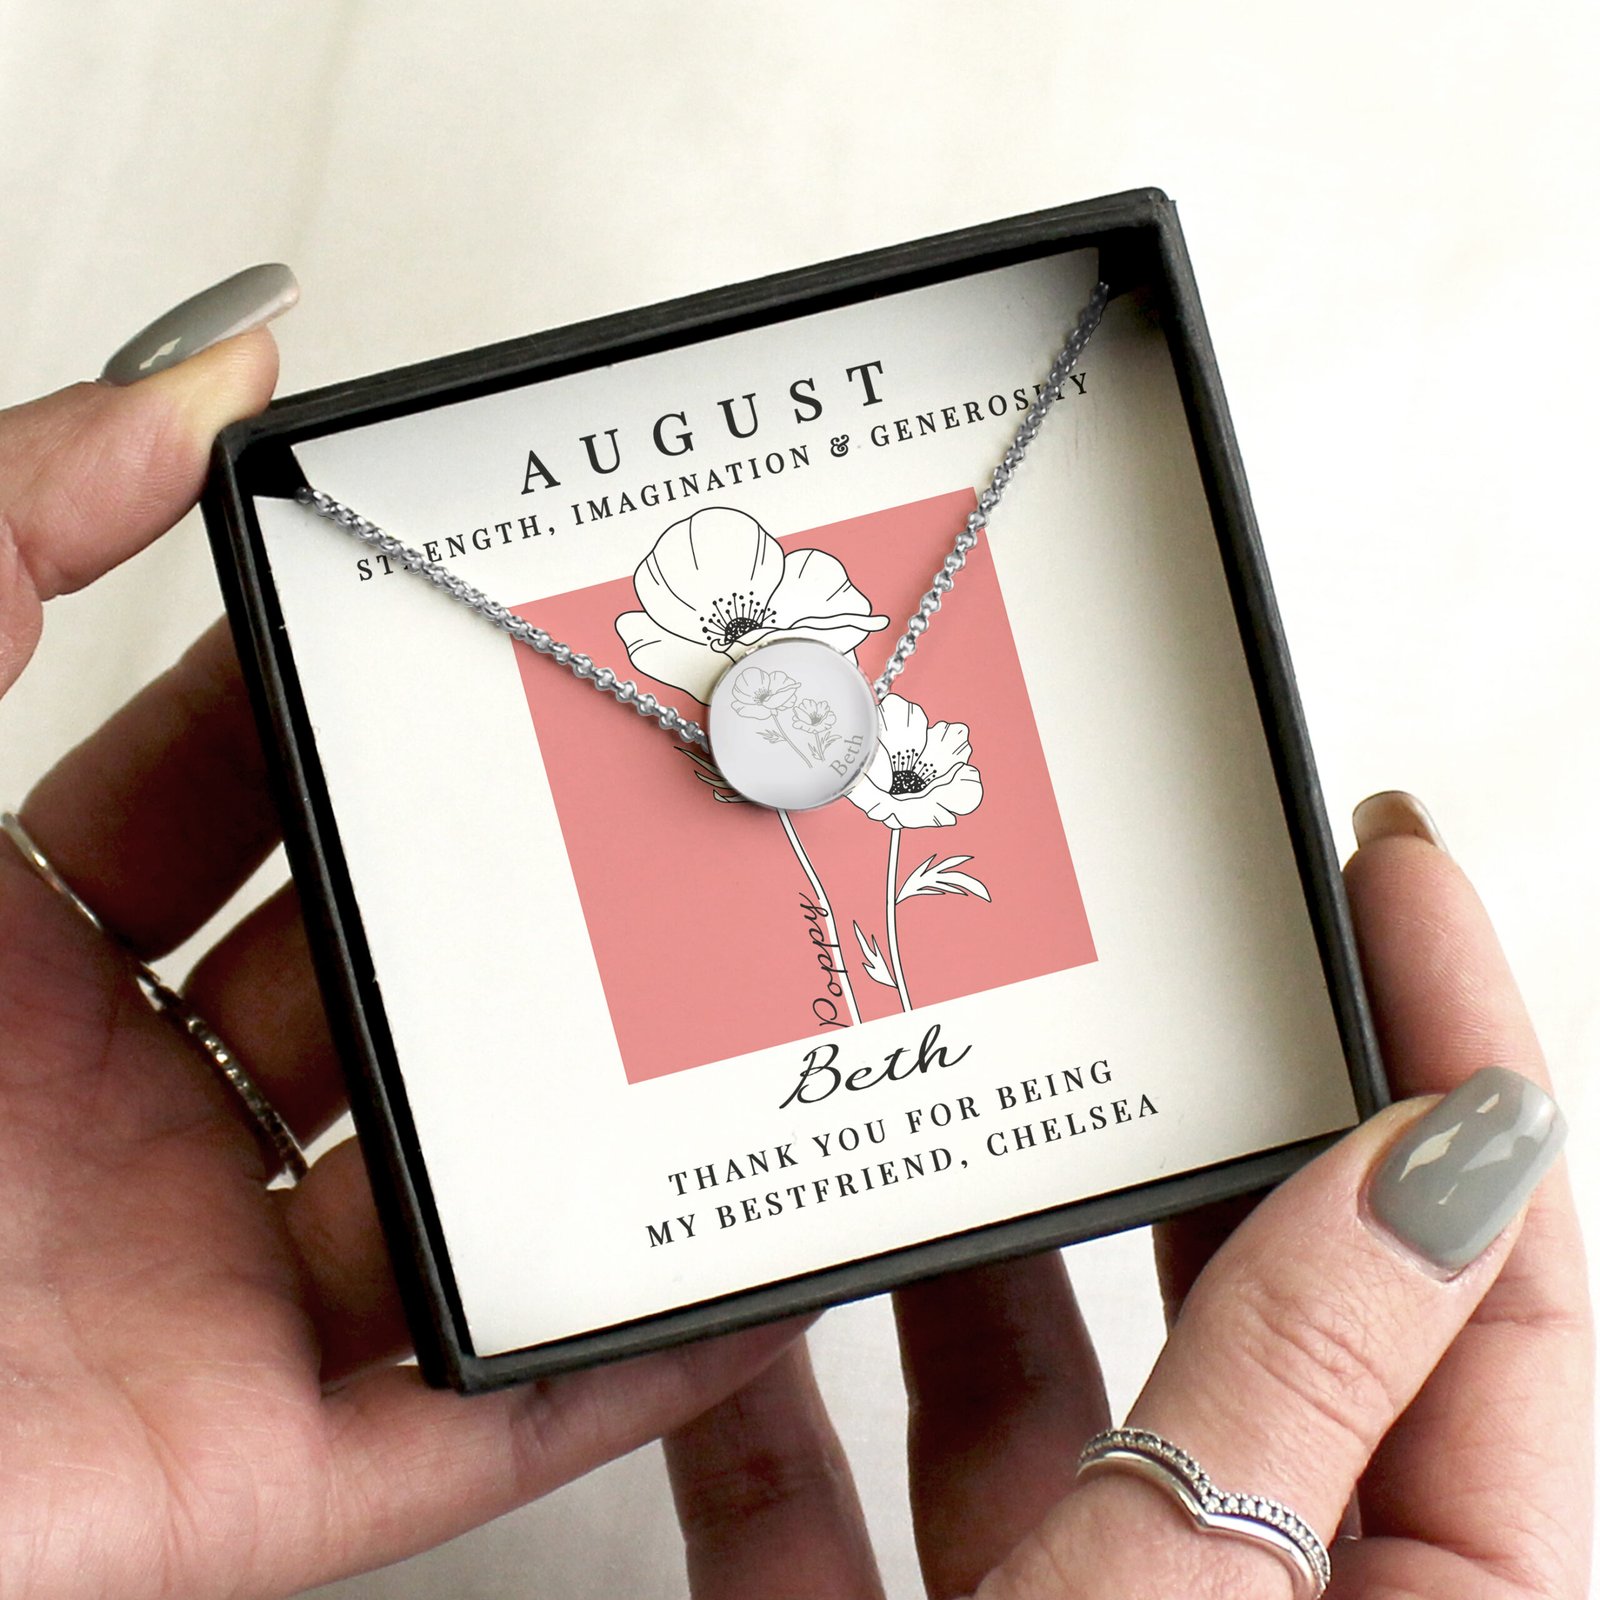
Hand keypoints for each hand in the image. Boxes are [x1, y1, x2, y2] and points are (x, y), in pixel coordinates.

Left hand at [0, 278, 802, 1599]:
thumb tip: (198, 380)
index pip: (238, 806)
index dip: (360, 717)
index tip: (481, 648)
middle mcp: (105, 1131)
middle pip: (381, 993)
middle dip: (517, 904)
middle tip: (644, 817)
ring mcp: (184, 1307)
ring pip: (454, 1201)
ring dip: (595, 1121)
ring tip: (731, 1021)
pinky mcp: (231, 1481)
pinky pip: (466, 1421)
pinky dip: (610, 1357)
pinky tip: (719, 1271)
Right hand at [663, 801, 1592, 1597]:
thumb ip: (1300, 1383)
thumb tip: (1439, 1149)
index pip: (1494, 1274)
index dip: (1453, 1043)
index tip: (1383, 865)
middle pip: (1257, 1296)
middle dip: (1191, 1113)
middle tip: (1147, 948)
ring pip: (1037, 1386)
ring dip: (963, 1239)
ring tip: (929, 1076)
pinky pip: (827, 1496)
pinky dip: (768, 1401)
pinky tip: (734, 1302)